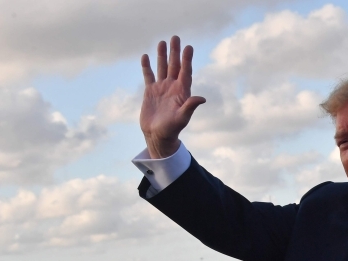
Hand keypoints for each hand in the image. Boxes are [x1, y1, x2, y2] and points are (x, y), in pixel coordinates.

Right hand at [140, 36, 205, 158]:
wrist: (158, 136)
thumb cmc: (172, 129)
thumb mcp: (182, 118)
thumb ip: (190, 106)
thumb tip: (202, 98)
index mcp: (182, 92)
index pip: (185, 72)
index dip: (187, 60)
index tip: (188, 47)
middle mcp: (172, 87)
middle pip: (174, 66)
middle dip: (175, 52)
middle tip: (175, 37)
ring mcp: (161, 88)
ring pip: (161, 68)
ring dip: (161, 55)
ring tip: (162, 42)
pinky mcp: (150, 92)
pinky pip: (148, 76)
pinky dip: (147, 66)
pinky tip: (146, 56)